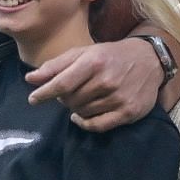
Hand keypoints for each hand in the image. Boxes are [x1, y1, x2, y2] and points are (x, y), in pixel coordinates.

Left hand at [26, 38, 163, 131]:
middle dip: (64, 98)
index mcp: (94, 62)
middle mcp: (107, 81)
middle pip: (70, 100)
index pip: (62, 84)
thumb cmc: (109, 56)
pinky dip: (84, 123)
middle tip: (70, 91)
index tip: (33, 99)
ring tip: (83, 97)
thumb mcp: (83, 53)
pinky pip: (97, 126)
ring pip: (82, 113)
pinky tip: (81, 116)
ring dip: (76, 108)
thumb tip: (30, 79)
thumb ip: (55, 66)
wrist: (149, 60)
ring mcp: (119, 98)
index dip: (44, 93)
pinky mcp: (128, 112)